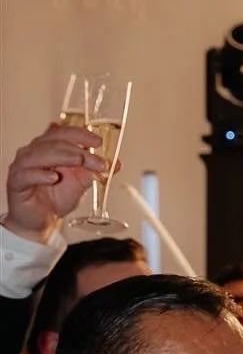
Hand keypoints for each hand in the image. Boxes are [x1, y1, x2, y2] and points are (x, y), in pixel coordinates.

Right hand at [4, 125, 105, 241]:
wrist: (41, 220)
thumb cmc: (55, 197)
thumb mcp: (80, 183)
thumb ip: (94, 171)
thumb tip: (116, 163)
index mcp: (48, 148)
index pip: (63, 133)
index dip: (80, 134)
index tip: (98, 142)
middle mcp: (33, 152)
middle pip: (54, 142)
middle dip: (78, 149)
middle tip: (97, 160)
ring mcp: (22, 166)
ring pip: (39, 154)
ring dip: (61, 156)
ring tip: (79, 161)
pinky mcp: (16, 183)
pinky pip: (25, 174)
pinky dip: (39, 174)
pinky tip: (53, 177)